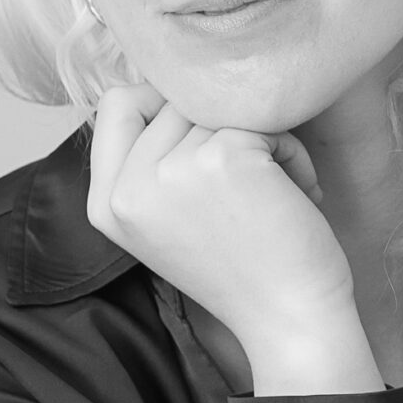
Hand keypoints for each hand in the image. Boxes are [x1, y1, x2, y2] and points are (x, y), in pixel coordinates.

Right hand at [85, 82, 355, 346]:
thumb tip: (169, 81)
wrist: (290, 321)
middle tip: (251, 179)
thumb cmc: (243, 270)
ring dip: (260, 138)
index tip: (205, 138)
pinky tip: (296, 193)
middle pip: (173, 99)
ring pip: (219, 106)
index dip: (165, 104)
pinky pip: (261, 120)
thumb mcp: (167, 221)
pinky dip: (289, 149)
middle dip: (221, 127)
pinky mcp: (220, 157)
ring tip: (276, 192)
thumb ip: (150, 162)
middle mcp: (128, 188)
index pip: (116, 104)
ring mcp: (170, 171)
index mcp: (107, 203)